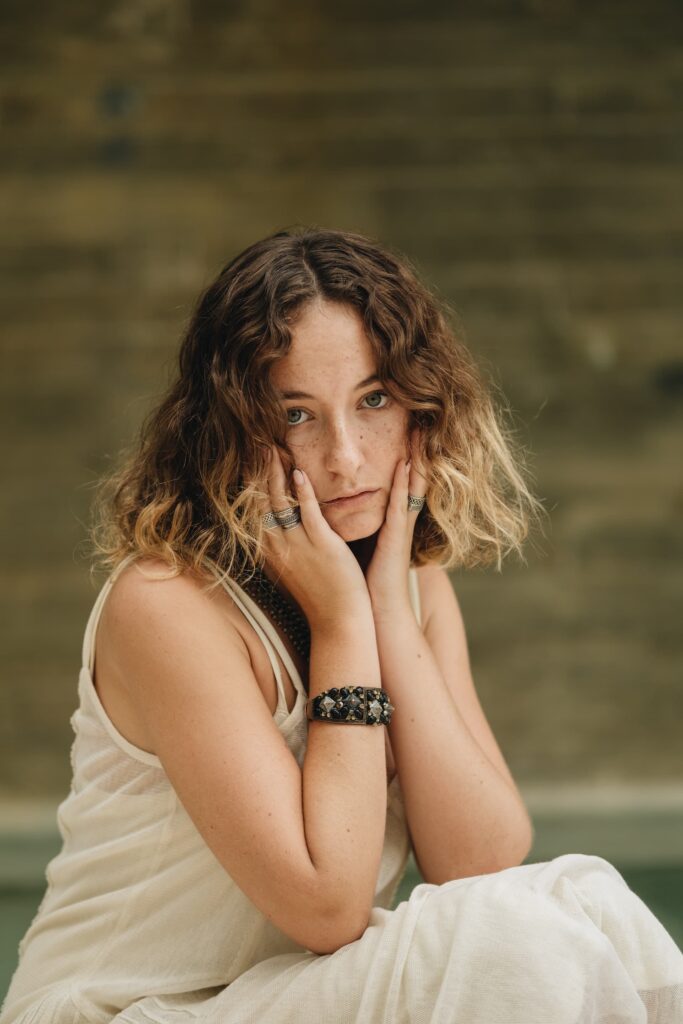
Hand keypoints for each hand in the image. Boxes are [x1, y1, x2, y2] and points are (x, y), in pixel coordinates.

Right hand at [258, 446, 370, 630]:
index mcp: (270, 552)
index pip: (253, 511)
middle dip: (259, 471)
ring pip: (280, 502)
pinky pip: (307, 512)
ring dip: (276, 473)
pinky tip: (299, 472)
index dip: (251, 484)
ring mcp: (298, 545)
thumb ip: (284, 548)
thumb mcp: (292, 570)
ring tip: (274, 449)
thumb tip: (277, 529)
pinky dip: (302, 491)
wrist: (339, 621)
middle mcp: (278, 547)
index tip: (250, 462)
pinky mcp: (322, 545)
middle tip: (258, 445)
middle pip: (261, 501)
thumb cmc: (319, 596)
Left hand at [365, 427, 428, 620]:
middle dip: (415, 452)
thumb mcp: (360, 544)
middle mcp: (398, 521)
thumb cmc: (364, 582)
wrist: (376, 611)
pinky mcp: (396, 538)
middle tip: (419, 422)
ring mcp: (400, 528)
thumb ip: (355, 525)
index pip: (397, 483)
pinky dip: (403, 485)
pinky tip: (405, 465)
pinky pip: (400, 505)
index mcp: (389, 522)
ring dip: (416, 459)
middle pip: (409, 479)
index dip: (402, 458)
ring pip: (409, 486)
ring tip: (420, 433)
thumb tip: (339, 508)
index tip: (404, 432)